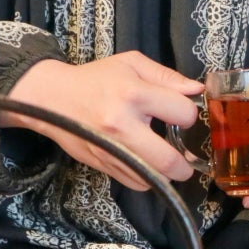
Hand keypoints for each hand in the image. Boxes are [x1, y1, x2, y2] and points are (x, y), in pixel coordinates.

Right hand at [4, 52, 202, 190]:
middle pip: (170, 161)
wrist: (51, 98)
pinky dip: (147, 178)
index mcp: (133, 95)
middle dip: (185, 165)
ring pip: (154, 178)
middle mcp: (123, 126)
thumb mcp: (131, 64)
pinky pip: (137, 184)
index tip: (180, 115)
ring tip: (165, 160)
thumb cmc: (95, 79)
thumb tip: (197, 90)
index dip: (188, 115)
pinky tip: (145, 163)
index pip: (183, 114)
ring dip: (166, 174)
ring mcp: (112, 150)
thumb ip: (167, 76)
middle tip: (185, 159)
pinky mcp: (104, 165)